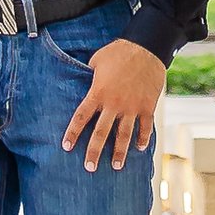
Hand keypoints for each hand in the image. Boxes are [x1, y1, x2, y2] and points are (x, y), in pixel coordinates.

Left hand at [62, 34, 169, 171]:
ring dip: (120, 152)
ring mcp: (132, 107)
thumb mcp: (96, 60)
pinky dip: (143, 138)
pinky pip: (145, 127)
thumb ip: (89, 76)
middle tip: (89, 168)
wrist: (146, 47)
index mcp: (98, 93)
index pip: (81, 117)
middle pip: (101, 133)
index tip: (66, 146)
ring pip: (124, 135)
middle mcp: (114, 104)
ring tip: (116, 166)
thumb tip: (81, 81)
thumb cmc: (118, 52)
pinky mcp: (148, 106)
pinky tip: (140, 148)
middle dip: (94, 152)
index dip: (73, 133)